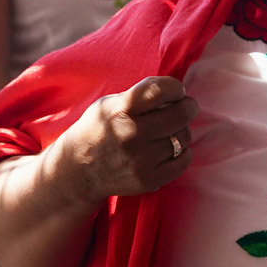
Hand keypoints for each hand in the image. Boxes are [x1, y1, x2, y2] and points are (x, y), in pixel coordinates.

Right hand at [58, 76, 197, 204]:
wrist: (77, 170)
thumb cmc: (98, 130)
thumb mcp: (109, 104)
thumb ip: (139, 96)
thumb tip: (175, 93)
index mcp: (122, 109)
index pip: (161, 90)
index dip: (175, 87)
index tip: (176, 91)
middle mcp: (132, 134)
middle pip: (180, 114)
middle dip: (188, 107)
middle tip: (186, 107)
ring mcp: (141, 159)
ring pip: (184, 137)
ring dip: (182, 130)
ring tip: (171, 130)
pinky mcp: (148, 179)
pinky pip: (183, 161)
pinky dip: (183, 152)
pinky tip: (173, 148)